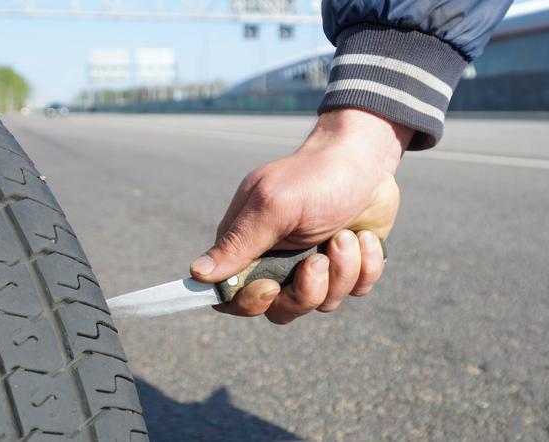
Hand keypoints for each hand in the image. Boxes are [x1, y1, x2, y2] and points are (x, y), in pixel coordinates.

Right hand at [190, 109, 413, 323]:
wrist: (366, 159)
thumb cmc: (315, 176)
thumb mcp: (272, 206)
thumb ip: (238, 243)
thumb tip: (196, 274)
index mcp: (249, 245)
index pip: (231, 296)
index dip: (249, 303)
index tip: (271, 286)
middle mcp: (278, 261)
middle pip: (280, 309)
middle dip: (306, 290)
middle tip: (318, 260)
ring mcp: (314, 266)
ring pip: (322, 304)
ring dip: (341, 270)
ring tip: (346, 237)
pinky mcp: (347, 266)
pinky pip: (356, 290)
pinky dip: (366, 266)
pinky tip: (366, 237)